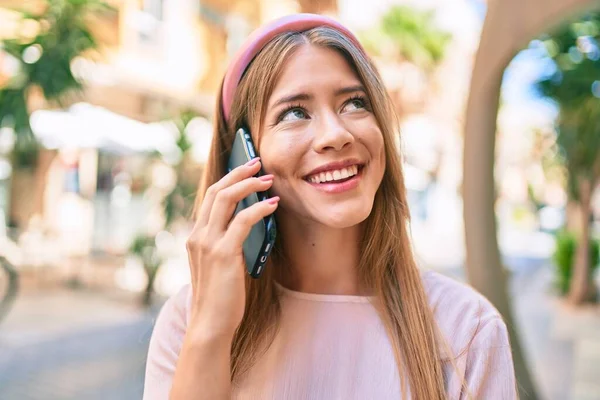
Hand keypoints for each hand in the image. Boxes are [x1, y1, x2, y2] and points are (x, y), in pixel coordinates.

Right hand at [185, 158, 278, 338]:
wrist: (211, 324)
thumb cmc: (221, 296)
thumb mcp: (221, 264)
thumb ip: (228, 242)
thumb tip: (251, 222)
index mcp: (196, 236)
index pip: (211, 196)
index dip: (229, 178)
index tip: (246, 168)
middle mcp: (198, 235)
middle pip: (217, 190)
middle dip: (239, 172)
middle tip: (258, 162)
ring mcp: (207, 243)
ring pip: (227, 199)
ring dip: (250, 185)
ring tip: (269, 179)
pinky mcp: (223, 253)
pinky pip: (242, 221)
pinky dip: (259, 209)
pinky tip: (272, 205)